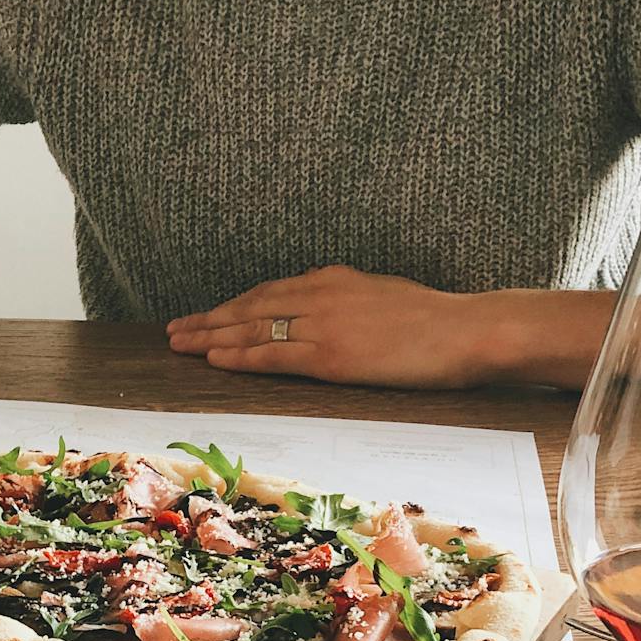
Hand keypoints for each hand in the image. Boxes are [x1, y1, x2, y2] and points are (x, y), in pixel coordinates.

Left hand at [168, 267, 617, 390]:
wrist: (465, 330)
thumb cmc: (436, 323)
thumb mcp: (385, 300)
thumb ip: (351, 305)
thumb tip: (331, 320)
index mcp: (334, 280)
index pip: (270, 292)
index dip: (234, 306)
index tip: (208, 316)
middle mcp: (321, 295)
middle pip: (250, 306)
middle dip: (209, 319)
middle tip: (174, 331)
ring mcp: (323, 324)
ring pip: (252, 329)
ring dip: (212, 337)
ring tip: (180, 346)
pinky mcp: (329, 355)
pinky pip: (273, 355)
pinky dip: (239, 356)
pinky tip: (214, 359)